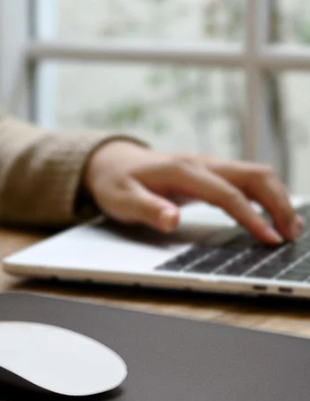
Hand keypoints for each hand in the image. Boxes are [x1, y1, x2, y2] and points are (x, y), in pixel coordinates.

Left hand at [82, 140, 302, 244]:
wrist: (110, 162)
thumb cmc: (115, 183)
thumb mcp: (121, 200)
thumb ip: (146, 210)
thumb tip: (171, 219)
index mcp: (181, 170)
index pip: (226, 193)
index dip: (251, 216)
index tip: (269, 238)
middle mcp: (200, 163)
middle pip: (253, 176)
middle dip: (278, 204)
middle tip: (291, 235)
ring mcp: (208, 166)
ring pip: (255, 175)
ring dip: (277, 199)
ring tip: (290, 229)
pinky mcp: (210, 173)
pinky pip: (246, 181)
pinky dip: (265, 197)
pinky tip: (272, 217)